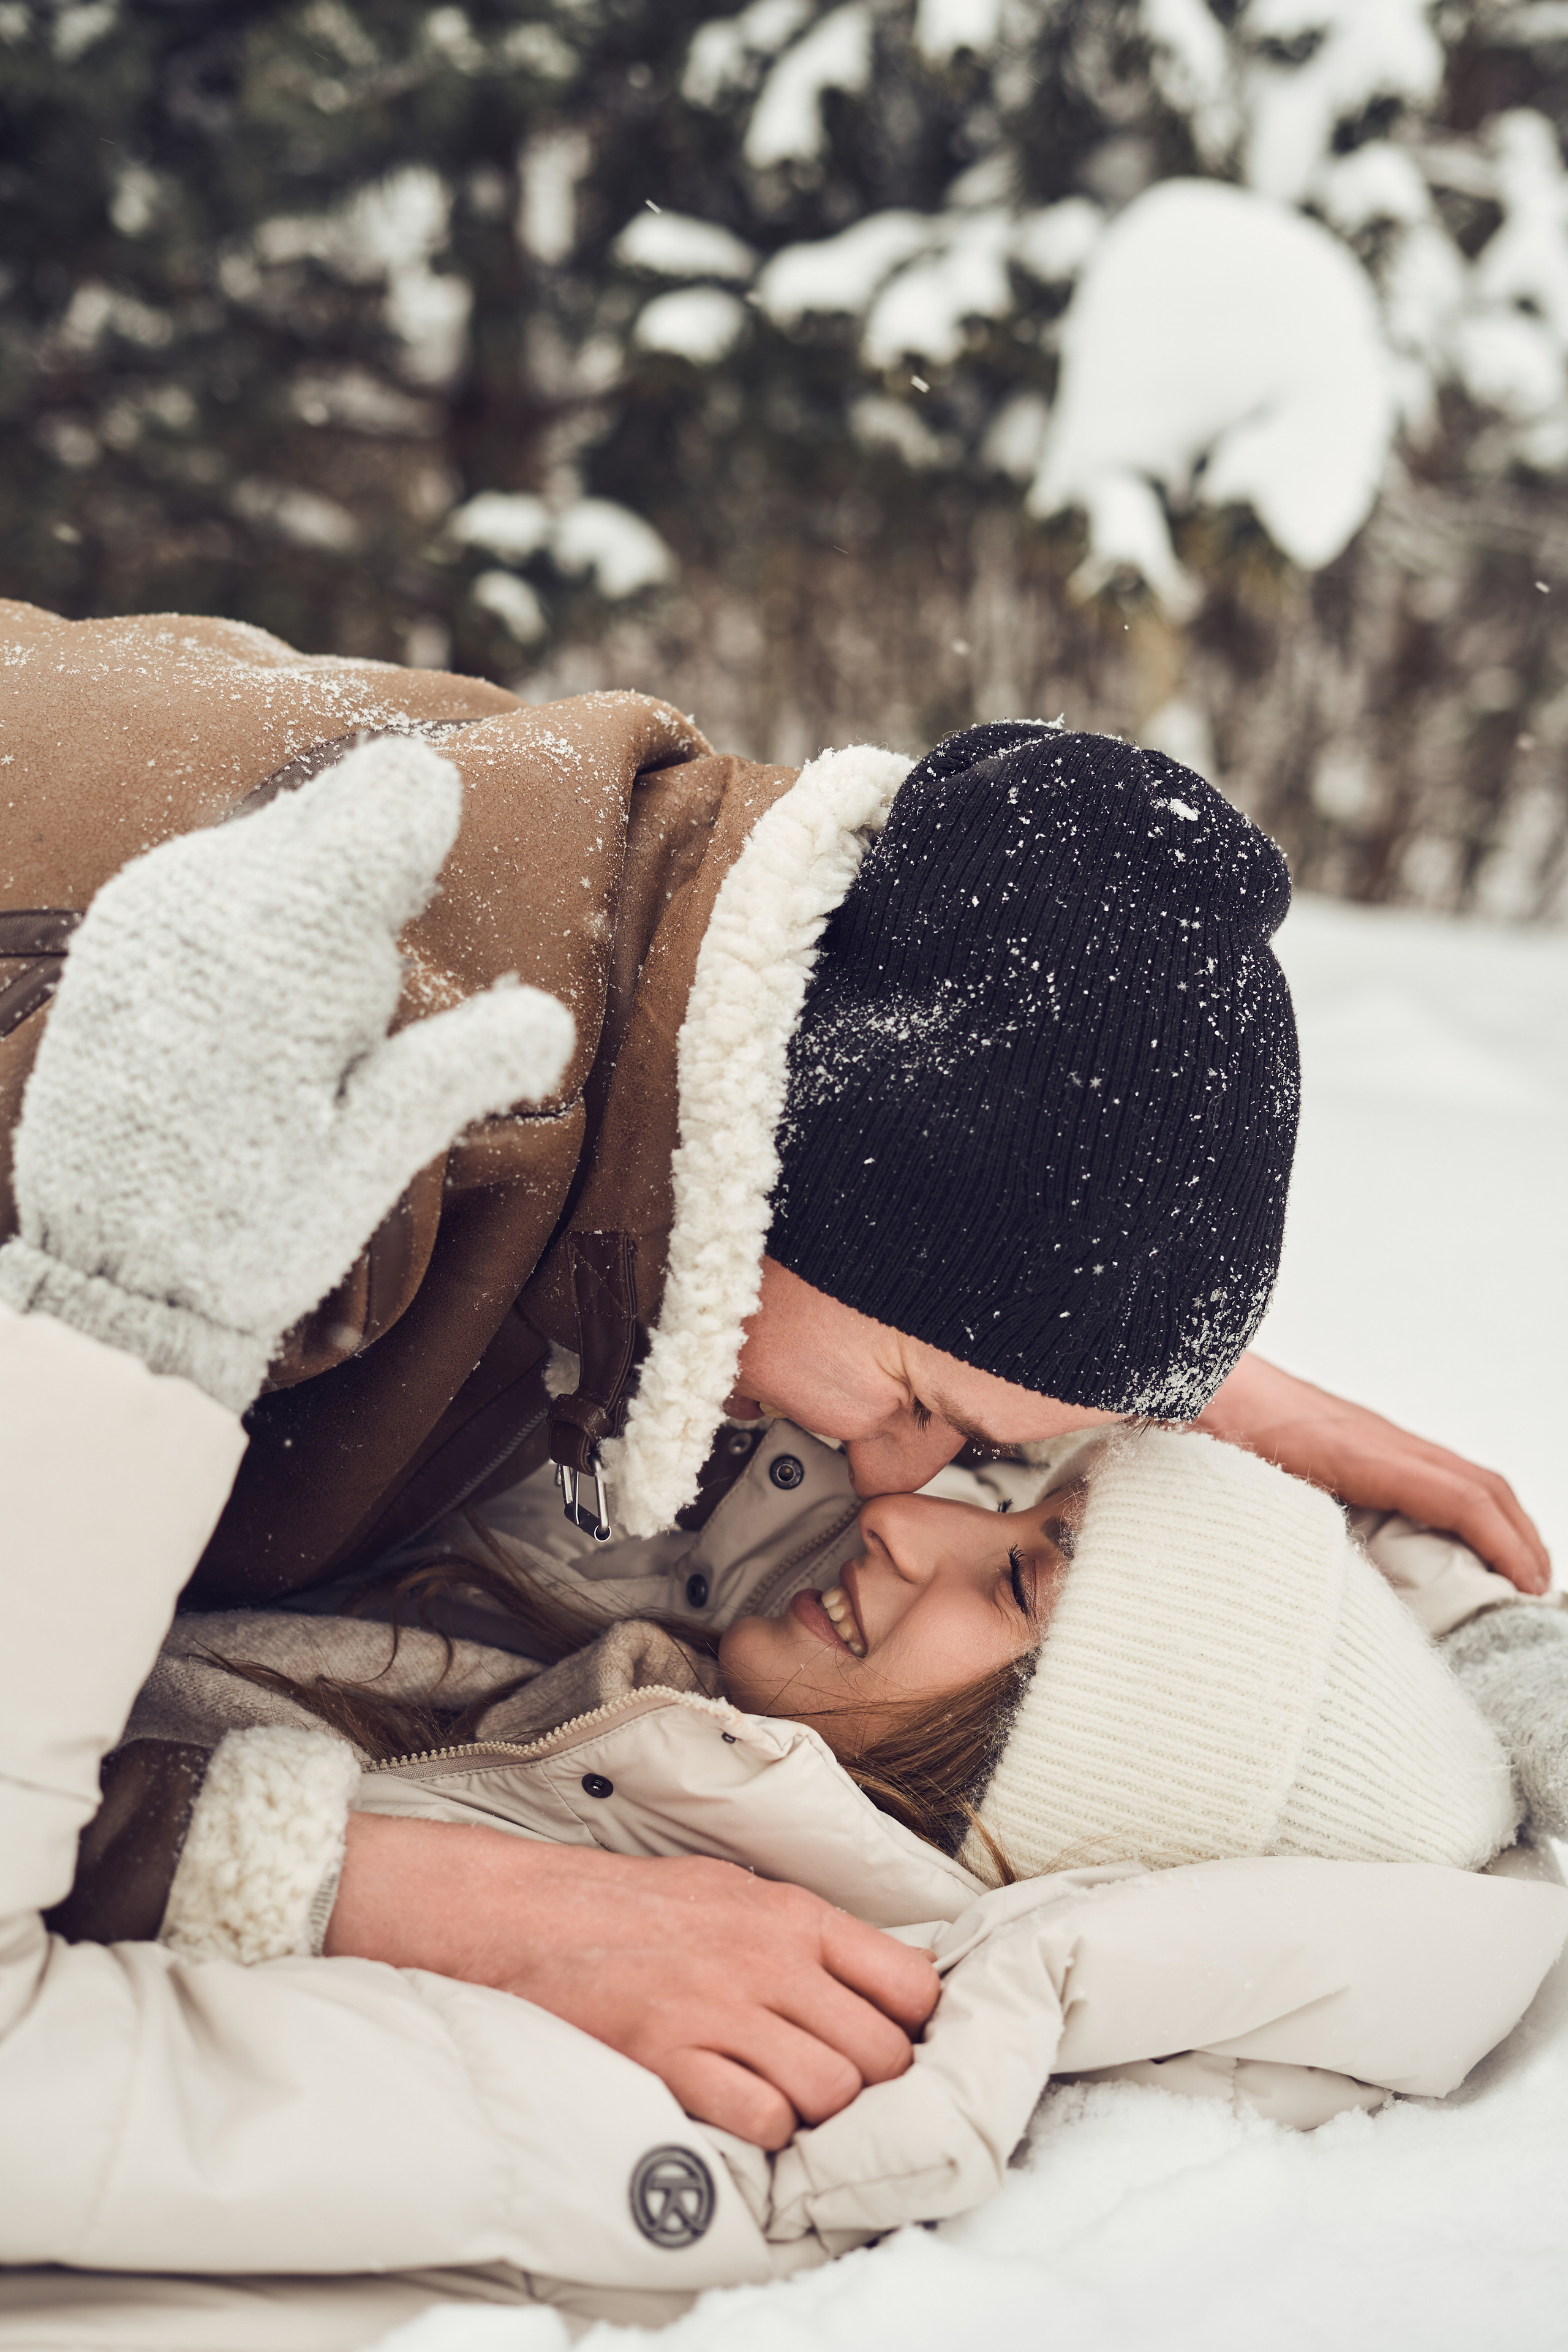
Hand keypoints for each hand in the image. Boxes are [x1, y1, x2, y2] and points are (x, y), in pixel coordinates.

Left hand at [0, 737, 572, 1408]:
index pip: (397, 793)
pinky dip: (264, 927)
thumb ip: (456, 1070)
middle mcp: (205, 891)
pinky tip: (250, 1026)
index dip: (428, 846)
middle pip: (347, 806)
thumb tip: (551, 1020)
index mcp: (282, 939)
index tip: (414, 919)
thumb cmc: (240, 1233)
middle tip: (340, 1027)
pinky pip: (231, 873)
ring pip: (289, 836)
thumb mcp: (367, 1164)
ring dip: (316, 912)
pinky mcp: (126, 922)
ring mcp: (154, 900)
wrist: (101, 1273)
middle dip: (372, 894)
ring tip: (287, 1042)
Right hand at [327, 1813, 939, 2150]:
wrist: (533, 1912)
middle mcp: (769, 1959)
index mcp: (794, 1914)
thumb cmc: (640, 1905)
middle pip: (882, 2054)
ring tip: (788, 2100)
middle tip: (837, 2085)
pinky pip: (762, 2119)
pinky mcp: (672, 2055)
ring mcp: (720, 2009)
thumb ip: (807, 1932)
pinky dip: (766, 2131)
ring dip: (820, 2113)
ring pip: (832, 2092)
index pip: (910, 1983)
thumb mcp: (738, 1889)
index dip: (915, 2027)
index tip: (893, 2041)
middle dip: (872, 2084)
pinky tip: (743, 2112)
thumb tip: (876, 1977)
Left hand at [1196, 1352, 1550, 1594]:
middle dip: (1521, 1537)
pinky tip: (1448, 1541)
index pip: (1460, 1496)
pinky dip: (1458, 1506)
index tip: (1530, 1587)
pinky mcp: (1352, 1440)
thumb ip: (1275, 1527)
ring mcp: (1368, 1435)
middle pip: (1478, 1483)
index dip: (1505, 1544)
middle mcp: (1376, 1438)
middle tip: (1539, 1591)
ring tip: (1511, 1571)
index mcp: (1360, 1451)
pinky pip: (1425, 1469)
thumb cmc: (1207, 1417)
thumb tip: (1306, 1584)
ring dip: (1496, 1520)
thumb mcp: (1242, 1484)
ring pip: (1456, 1474)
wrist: (1186, 1362)